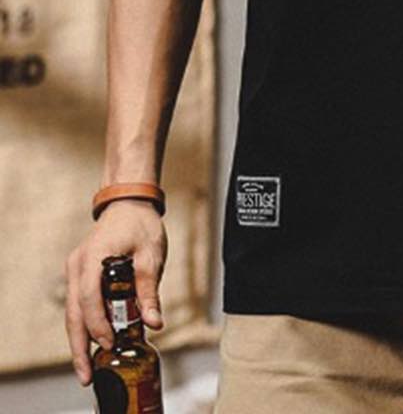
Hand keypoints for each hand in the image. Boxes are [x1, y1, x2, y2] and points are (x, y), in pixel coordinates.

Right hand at [64, 200, 167, 384]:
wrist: (129, 202)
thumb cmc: (142, 225)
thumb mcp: (151, 256)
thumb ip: (150, 290)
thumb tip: (154, 323)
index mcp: (94, 258)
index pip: (89, 299)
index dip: (98, 325)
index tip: (110, 344)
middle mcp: (77, 265)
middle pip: (73, 313)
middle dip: (79, 346)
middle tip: (87, 375)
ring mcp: (75, 268)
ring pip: (72, 311)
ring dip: (80, 339)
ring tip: (87, 368)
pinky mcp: (80, 272)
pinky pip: (79, 302)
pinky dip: (85, 323)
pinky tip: (93, 342)